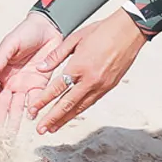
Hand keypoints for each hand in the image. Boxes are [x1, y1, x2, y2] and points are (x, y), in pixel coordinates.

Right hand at [0, 11, 62, 134]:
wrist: (48, 28)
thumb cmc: (24, 33)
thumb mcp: (11, 43)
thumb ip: (1, 57)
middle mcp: (10, 82)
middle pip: (2, 105)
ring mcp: (25, 85)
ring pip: (18, 107)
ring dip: (14, 120)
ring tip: (11, 134)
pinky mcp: (40, 85)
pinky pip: (35, 99)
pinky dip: (33, 108)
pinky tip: (31, 117)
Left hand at [25, 10, 148, 134]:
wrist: (129, 32)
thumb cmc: (102, 31)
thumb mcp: (75, 38)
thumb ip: (56, 55)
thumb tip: (40, 68)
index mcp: (79, 66)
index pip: (57, 88)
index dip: (43, 101)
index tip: (32, 110)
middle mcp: (90, 80)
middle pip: (67, 104)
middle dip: (52, 118)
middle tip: (41, 129)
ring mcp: (101, 85)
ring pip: (79, 107)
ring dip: (65, 119)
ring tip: (53, 128)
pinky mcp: (109, 87)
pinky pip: (90, 102)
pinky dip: (79, 110)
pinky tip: (71, 115)